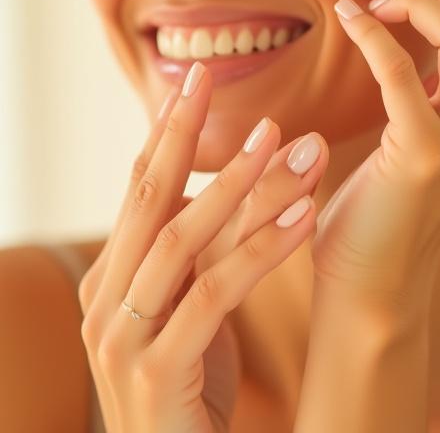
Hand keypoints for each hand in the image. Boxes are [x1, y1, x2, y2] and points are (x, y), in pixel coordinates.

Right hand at [78, 65, 327, 432]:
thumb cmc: (193, 390)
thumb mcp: (193, 310)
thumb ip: (203, 252)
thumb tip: (232, 183)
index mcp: (111, 279)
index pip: (138, 190)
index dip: (165, 133)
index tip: (194, 81)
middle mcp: (104, 302)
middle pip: (149, 199)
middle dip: (182, 134)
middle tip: (215, 78)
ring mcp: (123, 340)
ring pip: (183, 240)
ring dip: (240, 186)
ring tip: (289, 143)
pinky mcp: (158, 374)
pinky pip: (214, 295)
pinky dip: (262, 249)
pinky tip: (305, 214)